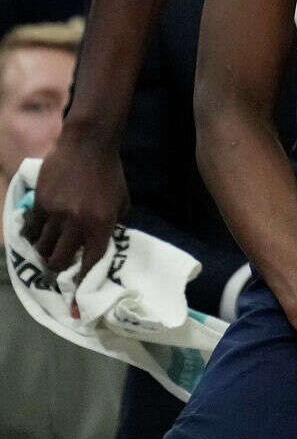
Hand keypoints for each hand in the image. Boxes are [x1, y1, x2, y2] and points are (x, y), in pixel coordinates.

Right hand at [22, 124, 128, 274]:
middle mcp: (77, 223)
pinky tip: (35, 234)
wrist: (88, 144)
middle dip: (58, 269)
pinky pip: (32, 229)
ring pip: (42, 248)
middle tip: (57, 268)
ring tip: (47, 251)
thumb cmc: (110, 172)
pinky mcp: (40, 203)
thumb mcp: (122, 200)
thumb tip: (103, 241)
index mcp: (102, 224)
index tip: (77, 294)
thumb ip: (114, 222)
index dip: (83, 281)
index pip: (91, 261)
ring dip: (44, 253)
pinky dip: (33, 235)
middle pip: (60, 260)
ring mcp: (56, 214)